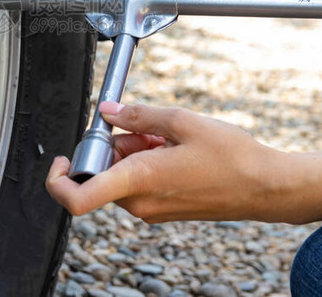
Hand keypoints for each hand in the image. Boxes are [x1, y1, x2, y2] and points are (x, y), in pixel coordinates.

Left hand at [46, 101, 300, 222]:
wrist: (265, 188)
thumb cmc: (231, 157)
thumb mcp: (182, 122)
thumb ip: (137, 115)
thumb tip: (107, 111)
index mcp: (138, 181)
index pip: (77, 197)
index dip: (57, 179)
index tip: (61, 157)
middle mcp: (140, 202)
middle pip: (102, 171)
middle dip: (115, 145)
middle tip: (147, 128)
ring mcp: (151, 209)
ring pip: (121, 174)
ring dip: (134, 151)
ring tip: (169, 137)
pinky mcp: (162, 209)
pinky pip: (138, 182)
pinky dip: (146, 162)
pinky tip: (173, 149)